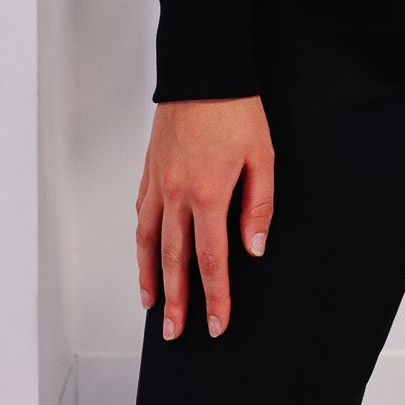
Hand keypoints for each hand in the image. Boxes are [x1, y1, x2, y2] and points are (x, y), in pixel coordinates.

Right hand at [135, 96, 273, 339]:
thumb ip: (258, 205)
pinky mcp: (150, 168)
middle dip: (176, 301)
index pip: (211, 261)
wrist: (204, 70)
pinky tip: (145, 251)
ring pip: (147, 241)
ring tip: (152, 304)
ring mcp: (158, 182)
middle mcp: (176, 195)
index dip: (214, 298)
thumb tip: (253, 249)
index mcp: (208, 195)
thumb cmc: (237, 110)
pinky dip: (141, 238)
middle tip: (175, 333)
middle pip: (173, 261)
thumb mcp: (262, 156)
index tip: (215, 325)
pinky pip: (141, 212)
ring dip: (149, 276)